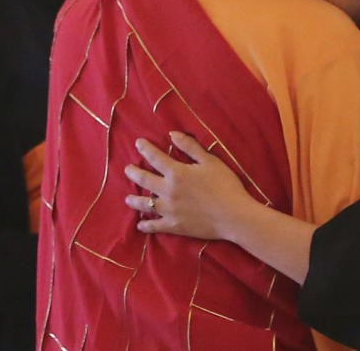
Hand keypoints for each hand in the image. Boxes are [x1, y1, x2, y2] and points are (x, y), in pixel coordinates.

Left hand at [125, 131, 254, 239]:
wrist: (232, 215)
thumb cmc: (224, 184)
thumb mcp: (210, 160)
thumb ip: (190, 147)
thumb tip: (172, 134)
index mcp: (177, 173)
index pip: (156, 158)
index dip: (146, 149)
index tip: (137, 143)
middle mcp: (168, 191)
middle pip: (146, 180)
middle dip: (134, 173)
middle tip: (127, 169)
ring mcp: (169, 211)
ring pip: (146, 204)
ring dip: (135, 200)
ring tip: (127, 198)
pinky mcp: (174, 226)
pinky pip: (155, 226)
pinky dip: (146, 225)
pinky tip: (140, 225)